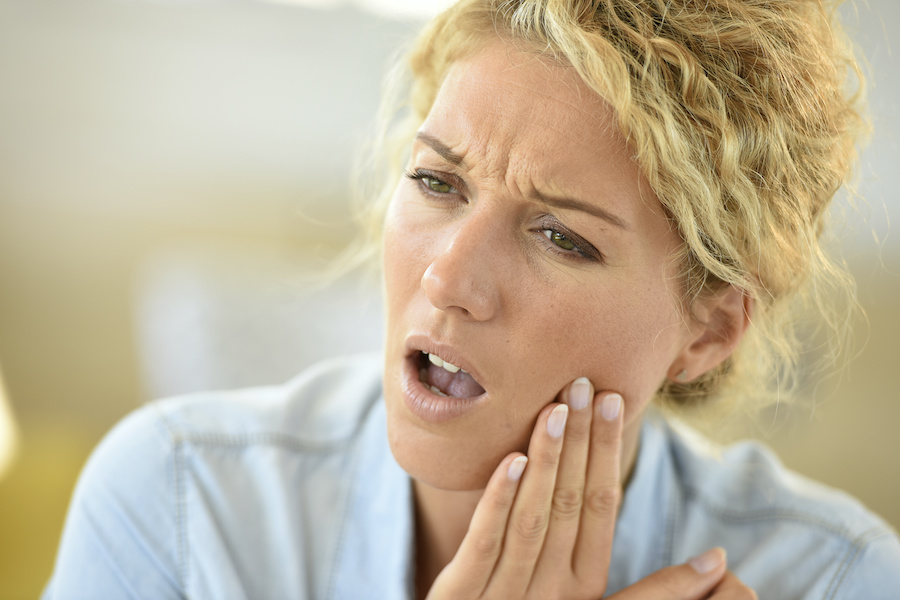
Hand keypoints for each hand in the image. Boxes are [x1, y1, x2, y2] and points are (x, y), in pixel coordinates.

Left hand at [425, 378, 757, 598]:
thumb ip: (633, 581)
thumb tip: (716, 562)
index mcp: (585, 588)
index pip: (601, 509)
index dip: (607, 454)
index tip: (614, 400)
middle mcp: (553, 593)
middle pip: (571, 505)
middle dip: (581, 442)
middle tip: (587, 385)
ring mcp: (505, 597)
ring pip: (533, 520)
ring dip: (548, 461)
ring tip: (558, 408)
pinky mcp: (459, 599)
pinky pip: (482, 545)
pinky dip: (498, 501)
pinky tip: (512, 459)